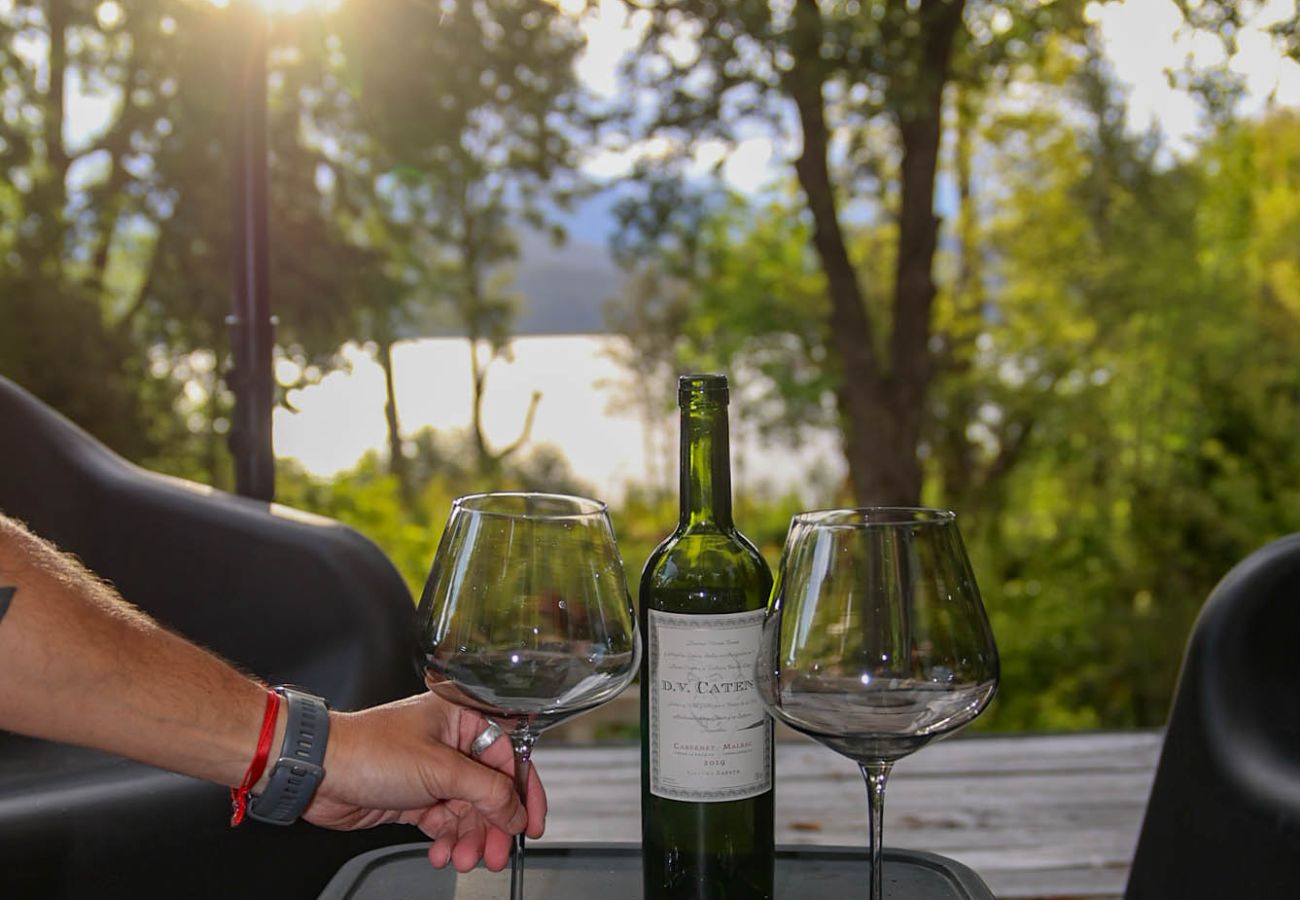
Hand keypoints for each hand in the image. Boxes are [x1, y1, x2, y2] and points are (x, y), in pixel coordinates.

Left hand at [303, 693, 546, 871]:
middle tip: (495, 854)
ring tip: (463, 858)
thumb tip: (516, 811)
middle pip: (490, 790)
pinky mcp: (415, 797)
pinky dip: (446, 841)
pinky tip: (441, 854)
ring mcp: (432, 772)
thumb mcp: (440, 770)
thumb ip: (486, 791)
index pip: (509, 756)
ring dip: (469, 839)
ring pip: (467, 811)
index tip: (530, 825)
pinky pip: (444, 823)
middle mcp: (450, 743)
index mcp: (462, 718)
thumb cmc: (369, 751)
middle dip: (493, 826)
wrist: (318, 773)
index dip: (523, 793)